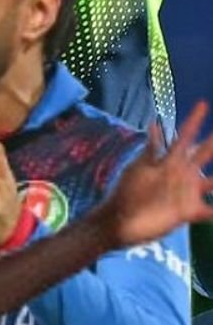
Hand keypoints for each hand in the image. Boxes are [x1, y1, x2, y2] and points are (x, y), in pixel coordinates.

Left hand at [100, 102, 212, 247]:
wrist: (121, 221)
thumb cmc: (128, 192)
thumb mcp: (140, 167)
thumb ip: (151, 149)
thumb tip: (155, 123)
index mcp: (169, 162)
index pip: (184, 137)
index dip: (193, 121)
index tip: (202, 104)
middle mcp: (181, 175)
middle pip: (202, 156)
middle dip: (212, 144)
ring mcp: (186, 193)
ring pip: (211, 183)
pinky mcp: (188, 212)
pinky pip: (208, 211)